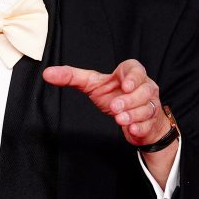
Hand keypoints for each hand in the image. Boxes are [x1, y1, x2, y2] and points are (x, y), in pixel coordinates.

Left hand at [42, 60, 169, 147]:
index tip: (124, 86)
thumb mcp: (91, 85)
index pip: (136, 69)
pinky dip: (140, 127)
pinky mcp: (151, 122)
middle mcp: (144, 87)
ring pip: (147, 108)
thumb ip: (71, 77)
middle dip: (129, 100)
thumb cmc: (113, 96)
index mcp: (130, 75)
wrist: (132, 118)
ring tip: (120, 119)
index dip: (132, 77)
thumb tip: (47, 73)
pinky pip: (149, 124)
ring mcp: (150, 105)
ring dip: (133, 115)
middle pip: (144, 90)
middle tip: (114, 108)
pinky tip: (131, 130)